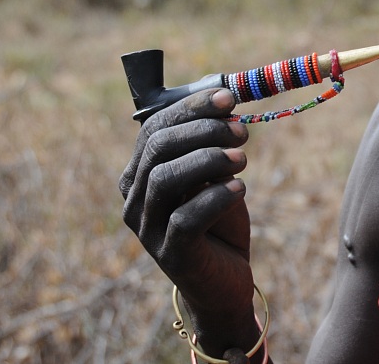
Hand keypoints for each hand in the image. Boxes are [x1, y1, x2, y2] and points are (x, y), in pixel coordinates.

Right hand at [119, 89, 261, 349]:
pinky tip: (241, 188)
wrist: (225, 279)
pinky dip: (215, 198)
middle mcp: (135, 200)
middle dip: (203, 131)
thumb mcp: (215, 175)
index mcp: (140, 173)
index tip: (228, 98)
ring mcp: (148, 230)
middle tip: (242, 130)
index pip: (154, 129)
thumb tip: (226, 102)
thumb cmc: (219, 219)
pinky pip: (185, 220)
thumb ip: (212, 144)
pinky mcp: (171, 255)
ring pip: (165, 181)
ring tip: (243, 157)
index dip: (190, 108)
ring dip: (208, 160)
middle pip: (158, 150)